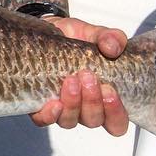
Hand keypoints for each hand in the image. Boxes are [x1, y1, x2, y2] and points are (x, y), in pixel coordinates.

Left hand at [29, 17, 129, 135]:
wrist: (47, 31)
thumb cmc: (76, 39)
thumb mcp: (96, 34)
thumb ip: (111, 38)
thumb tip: (113, 47)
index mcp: (103, 98)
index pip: (116, 123)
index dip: (116, 113)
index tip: (110, 91)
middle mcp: (83, 108)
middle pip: (93, 120)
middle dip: (93, 101)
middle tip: (88, 76)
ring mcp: (61, 108)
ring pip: (69, 121)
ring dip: (73, 103)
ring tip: (71, 80)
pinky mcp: (39, 104)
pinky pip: (43, 119)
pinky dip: (50, 115)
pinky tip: (53, 103)